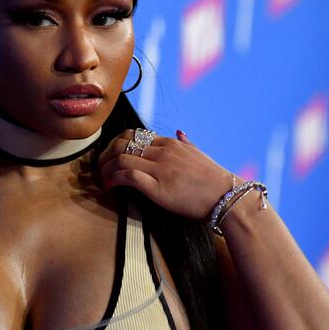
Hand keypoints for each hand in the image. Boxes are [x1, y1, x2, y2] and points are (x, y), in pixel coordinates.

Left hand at [97, 129, 232, 219]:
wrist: (226, 197)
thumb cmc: (213, 180)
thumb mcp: (199, 154)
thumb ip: (187, 142)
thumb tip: (180, 132)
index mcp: (170, 143)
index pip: (133, 134)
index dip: (116, 145)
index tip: (111, 157)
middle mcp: (163, 152)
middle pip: (122, 143)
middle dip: (105, 154)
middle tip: (101, 168)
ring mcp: (160, 168)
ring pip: (121, 158)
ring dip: (106, 169)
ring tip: (103, 180)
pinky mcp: (157, 187)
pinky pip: (128, 176)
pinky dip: (114, 180)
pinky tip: (111, 188)